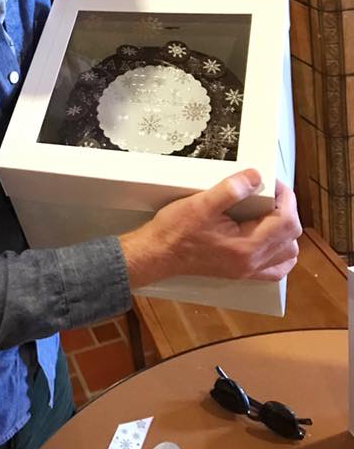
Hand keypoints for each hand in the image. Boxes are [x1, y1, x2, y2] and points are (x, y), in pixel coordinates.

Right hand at [119, 169, 301, 288]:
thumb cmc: (175, 230)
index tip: (273, 182)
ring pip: (287, 253)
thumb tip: (256, 176)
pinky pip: (275, 269)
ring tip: (270, 211)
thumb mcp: (202, 203)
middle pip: (291, 236)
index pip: (286, 221)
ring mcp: (248, 270)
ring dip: (286, 230)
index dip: (286, 197)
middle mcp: (252, 262)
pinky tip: (270, 238)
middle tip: (271, 192)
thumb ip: (231, 190)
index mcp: (247, 246)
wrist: (158, 254)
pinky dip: (281, 252)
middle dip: (287, 210)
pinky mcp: (240, 272)